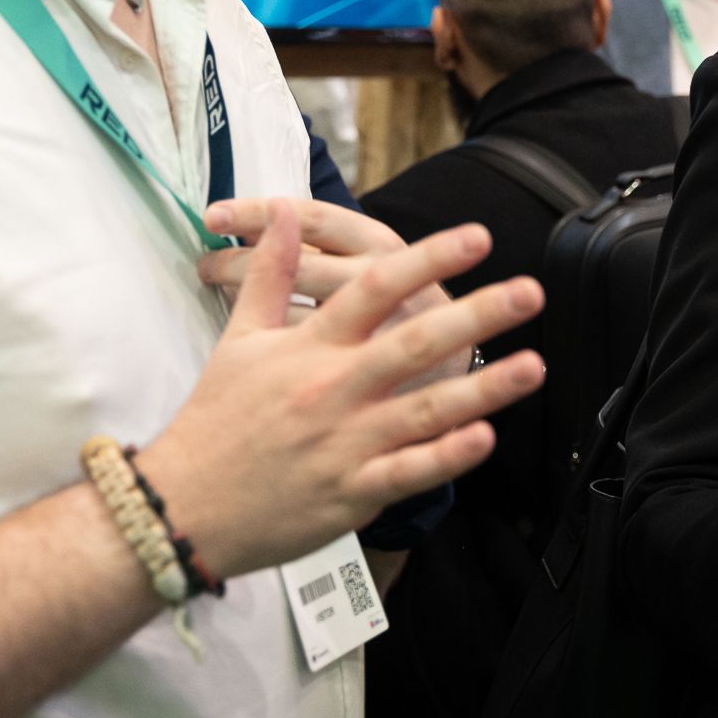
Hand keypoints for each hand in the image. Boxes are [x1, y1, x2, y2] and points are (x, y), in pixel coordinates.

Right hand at [132, 201, 543, 580]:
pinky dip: (448, 457)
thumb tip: (279, 213)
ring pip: (425, 411)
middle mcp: (333, 389)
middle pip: (412, 342)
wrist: (184, 504)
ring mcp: (346, 443)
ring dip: (483, 388)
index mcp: (310, 348)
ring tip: (533, 365)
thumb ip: (269, 276)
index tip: (475, 238)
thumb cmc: (217, 419)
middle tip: (530, 292)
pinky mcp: (352, 493)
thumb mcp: (240, 341)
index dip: (428, 258)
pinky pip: (409, 473)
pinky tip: (486, 438)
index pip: (374, 288)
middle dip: (476, 315)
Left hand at [200, 197, 462, 383]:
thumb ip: (324, 242)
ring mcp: (384, 336)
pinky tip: (250, 357)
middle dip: (241, 263)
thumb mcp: (371, 264)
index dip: (259, 213)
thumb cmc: (402, 309)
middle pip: (301, 266)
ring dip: (253, 309)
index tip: (212, 215)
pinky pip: (308, 364)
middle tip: (203, 265)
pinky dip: (276, 356)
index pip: (313, 218)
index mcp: (380, 245)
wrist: (458, 371)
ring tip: (220, 308)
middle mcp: (384, 283)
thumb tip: (266, 211)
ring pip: (301, 318)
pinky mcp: (378, 382)